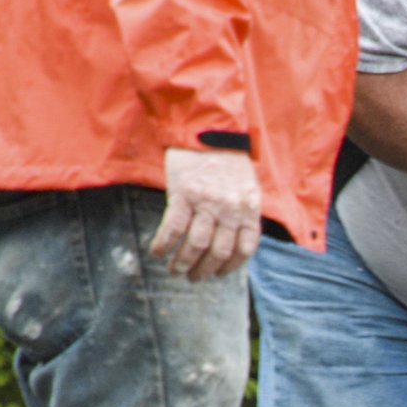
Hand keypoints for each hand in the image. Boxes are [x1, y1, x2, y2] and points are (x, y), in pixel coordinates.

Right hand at [152, 147, 261, 279]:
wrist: (206, 128)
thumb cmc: (226, 158)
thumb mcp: (246, 186)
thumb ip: (242, 212)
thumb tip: (232, 241)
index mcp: (249, 207)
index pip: (245, 248)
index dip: (230, 267)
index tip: (218, 275)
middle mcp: (231, 208)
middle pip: (219, 251)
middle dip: (205, 271)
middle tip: (192, 277)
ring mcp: (207, 202)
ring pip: (196, 245)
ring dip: (183, 263)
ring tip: (175, 271)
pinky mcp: (184, 194)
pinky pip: (174, 228)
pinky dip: (164, 245)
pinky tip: (157, 252)